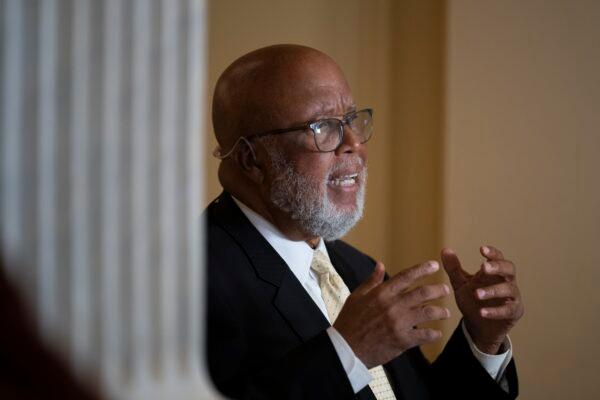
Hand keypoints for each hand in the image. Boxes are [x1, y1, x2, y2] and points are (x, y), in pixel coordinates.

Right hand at [334, 261, 450, 368]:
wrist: (345, 348)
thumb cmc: (349, 321)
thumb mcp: (357, 296)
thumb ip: (372, 281)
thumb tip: (380, 265)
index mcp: (382, 293)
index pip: (406, 277)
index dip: (422, 269)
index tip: (434, 265)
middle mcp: (392, 305)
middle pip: (422, 293)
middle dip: (438, 289)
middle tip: (446, 289)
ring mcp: (398, 323)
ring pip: (428, 313)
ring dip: (440, 311)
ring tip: (446, 312)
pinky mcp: (402, 340)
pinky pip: (425, 335)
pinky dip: (434, 334)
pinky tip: (437, 333)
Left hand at [441, 246, 523, 353]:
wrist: (478, 326)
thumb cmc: (471, 300)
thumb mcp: (460, 284)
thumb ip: (454, 268)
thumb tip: (445, 250)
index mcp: (494, 272)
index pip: (497, 257)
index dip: (492, 253)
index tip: (481, 249)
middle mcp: (506, 281)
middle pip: (509, 269)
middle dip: (498, 267)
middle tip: (484, 267)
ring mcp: (512, 297)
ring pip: (509, 289)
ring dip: (493, 291)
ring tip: (476, 294)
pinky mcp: (513, 312)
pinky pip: (507, 310)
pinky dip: (495, 311)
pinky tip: (482, 312)